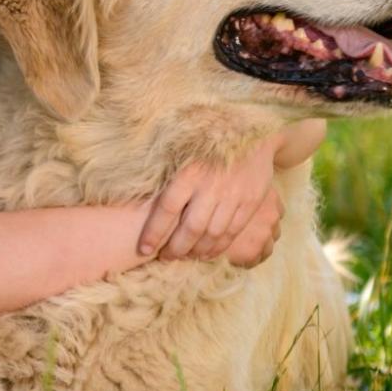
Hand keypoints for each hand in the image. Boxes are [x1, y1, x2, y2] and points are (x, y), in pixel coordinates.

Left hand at [138, 139, 280, 259]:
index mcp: (189, 172)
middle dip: (176, 248)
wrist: (252, 132)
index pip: (167, 209)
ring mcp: (233, 195)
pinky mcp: (250, 201)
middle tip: (165, 257)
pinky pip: (232, 231)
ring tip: (185, 257)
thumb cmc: (208, 143)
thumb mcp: (183, 151)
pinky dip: (219, 246)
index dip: (154, 232)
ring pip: (212, 233)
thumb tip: (139, 199)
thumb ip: (167, 176)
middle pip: (191, 227)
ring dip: (197, 251)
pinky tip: (208, 253)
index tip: (144, 249)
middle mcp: (211, 185)